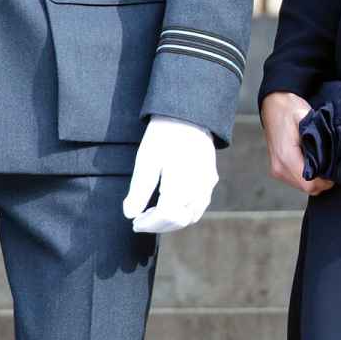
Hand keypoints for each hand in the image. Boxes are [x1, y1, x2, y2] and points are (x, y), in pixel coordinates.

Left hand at [123, 116, 218, 233]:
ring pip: (191, 215)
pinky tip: (169, 204)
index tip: (134, 223)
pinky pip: (199, 205)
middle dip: (158, 225)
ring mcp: (207, 184)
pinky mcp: (210, 179)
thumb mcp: (146, 161)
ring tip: (152, 214)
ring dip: (172, 221)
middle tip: (140, 221)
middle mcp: (199, 188)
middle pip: (180, 220)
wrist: (188, 115)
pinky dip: (184, 212)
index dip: (149, 224)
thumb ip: (138, 191)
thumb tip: (130, 214)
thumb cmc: (164, 135)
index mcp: (181, 184)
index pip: (166, 216)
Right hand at [260, 92, 333, 195]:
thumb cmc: (288, 109)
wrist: (272, 104)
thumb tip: (333, 154)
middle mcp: (279, 167)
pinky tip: (311, 162)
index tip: (334, 171)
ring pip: (302, 186)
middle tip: (330, 166)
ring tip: (321, 162)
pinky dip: (306, 175)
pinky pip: (296, 180)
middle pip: (307, 188)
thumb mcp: (306, 118)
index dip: (325, 182)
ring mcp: (277, 169)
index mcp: (286, 157)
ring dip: (314, 179)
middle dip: (322, 181)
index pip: (310, 184)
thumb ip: (318, 138)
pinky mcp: (277, 168)